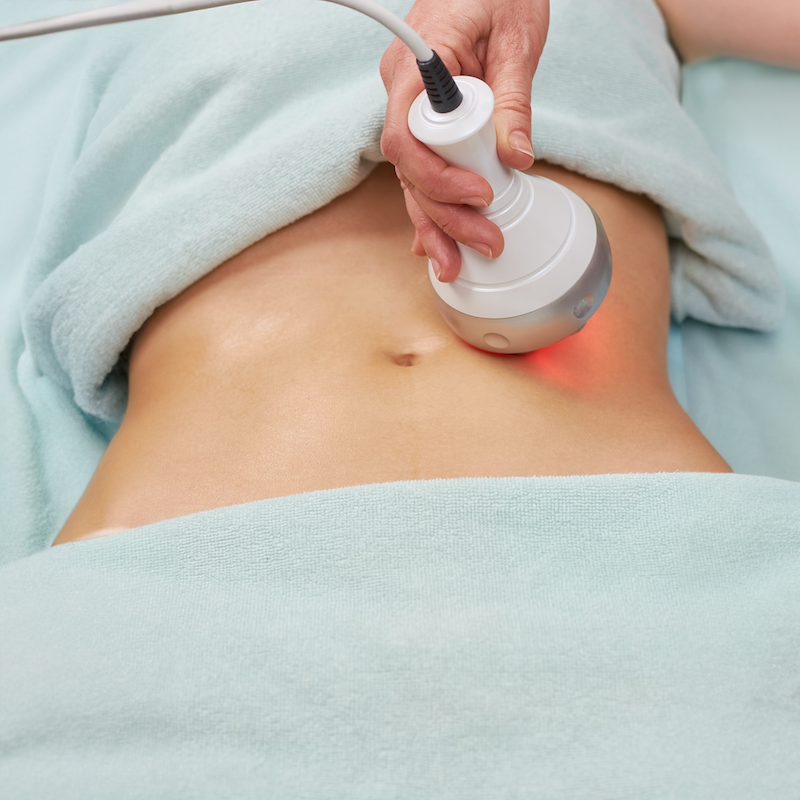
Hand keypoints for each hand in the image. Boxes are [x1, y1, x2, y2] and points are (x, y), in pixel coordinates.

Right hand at [380, 0, 548, 280]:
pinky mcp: (424, 121)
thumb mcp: (517, 40)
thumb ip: (513, 102)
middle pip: (410, 170)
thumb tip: (516, 159)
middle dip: (445, 214)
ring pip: (412, 178)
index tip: (482, 195)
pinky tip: (436, 240)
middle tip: (485, 242)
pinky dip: (431, 205)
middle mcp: (402, 92)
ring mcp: (408, 108)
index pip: (407, 140)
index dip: (439, 178)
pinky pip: (420, 169)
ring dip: (436, 222)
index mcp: (417, 67)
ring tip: (456, 263)